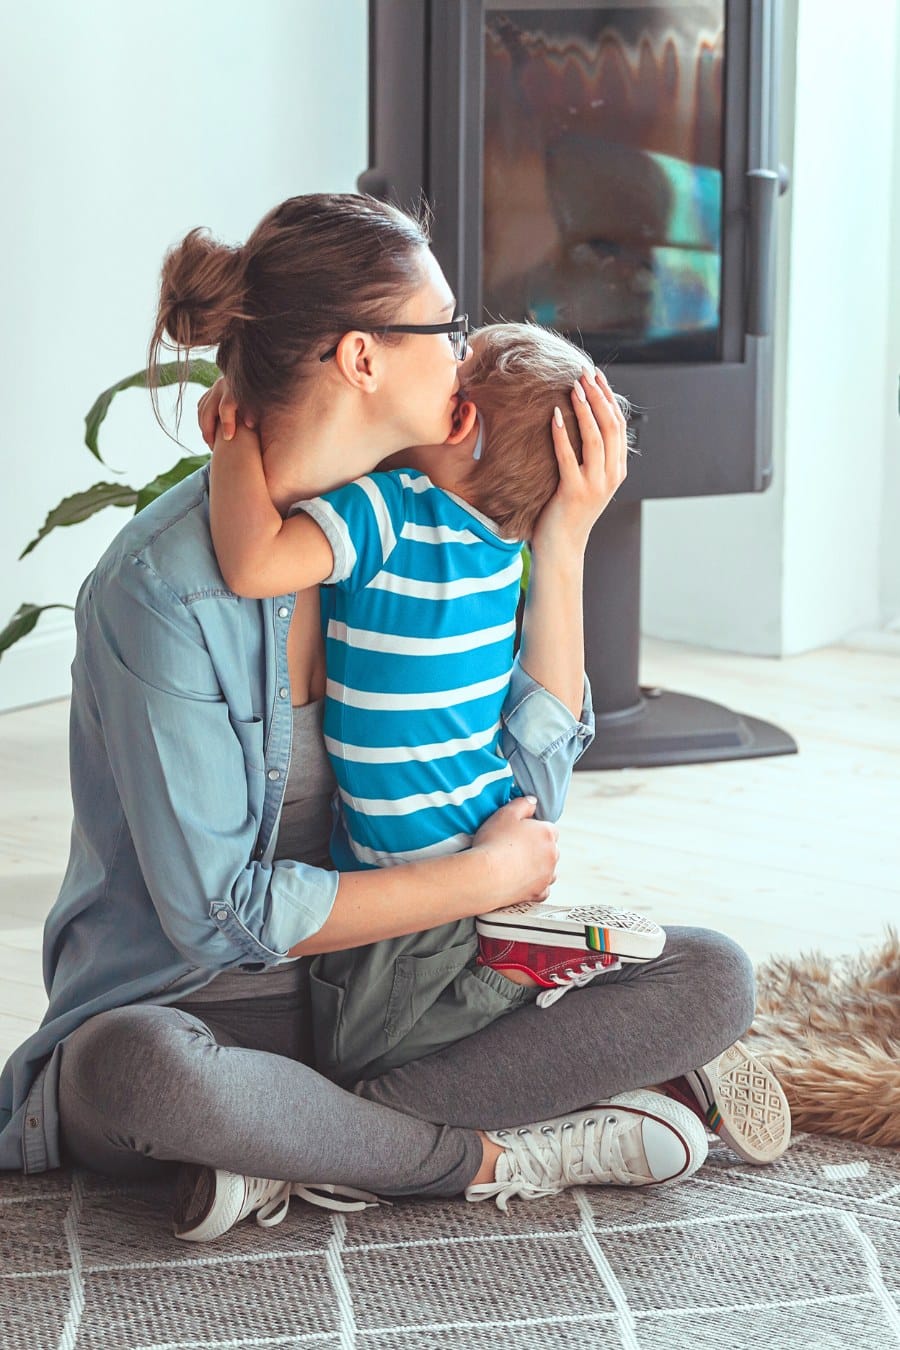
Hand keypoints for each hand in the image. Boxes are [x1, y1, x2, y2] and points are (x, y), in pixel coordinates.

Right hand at [198, 376, 254, 450]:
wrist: (259, 386)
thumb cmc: (262, 401)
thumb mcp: (260, 406)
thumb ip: (254, 413)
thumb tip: (250, 424)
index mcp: (236, 389)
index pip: (225, 407)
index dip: (226, 423)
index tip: (228, 438)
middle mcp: (222, 386)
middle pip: (207, 410)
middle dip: (209, 430)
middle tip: (214, 447)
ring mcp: (214, 388)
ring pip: (202, 410)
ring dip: (204, 428)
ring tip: (212, 444)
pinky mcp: (211, 392)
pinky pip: (202, 408)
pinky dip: (203, 422)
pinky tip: (210, 435)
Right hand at [472, 796, 558, 907]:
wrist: (485, 876)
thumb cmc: (494, 842)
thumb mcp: (505, 813)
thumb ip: (522, 804)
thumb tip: (533, 801)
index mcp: (547, 833)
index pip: (549, 829)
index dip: (534, 830)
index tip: (519, 834)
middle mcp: (552, 855)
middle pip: (550, 849)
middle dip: (538, 849)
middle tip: (515, 849)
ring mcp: (547, 876)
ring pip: (549, 870)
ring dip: (538, 868)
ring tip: (517, 866)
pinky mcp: (538, 893)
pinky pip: (542, 889)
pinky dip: (534, 886)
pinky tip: (520, 882)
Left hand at [531, 367, 627, 557]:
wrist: (562, 548)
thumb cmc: (567, 512)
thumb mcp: (585, 481)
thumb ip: (589, 457)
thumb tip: (579, 423)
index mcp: (617, 470)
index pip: (618, 426)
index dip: (608, 398)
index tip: (595, 376)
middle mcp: (611, 476)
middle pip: (611, 427)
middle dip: (598, 397)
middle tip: (584, 374)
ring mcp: (595, 485)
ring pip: (595, 438)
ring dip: (585, 409)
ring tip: (573, 388)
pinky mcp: (574, 492)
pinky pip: (569, 457)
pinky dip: (563, 434)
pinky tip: (555, 415)